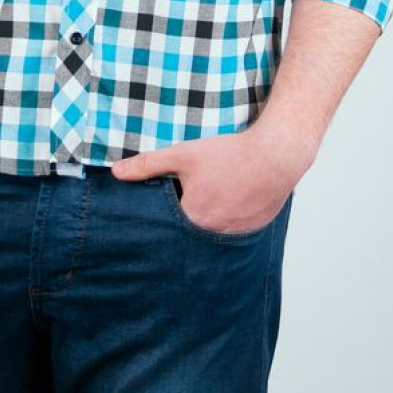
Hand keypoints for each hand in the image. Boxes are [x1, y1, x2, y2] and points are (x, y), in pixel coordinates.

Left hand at [110, 122, 315, 233]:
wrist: (276, 155)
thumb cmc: (230, 154)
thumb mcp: (184, 154)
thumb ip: (148, 165)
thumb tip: (116, 172)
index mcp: (192, 220)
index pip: (166, 230)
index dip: (159, 222)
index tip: (157, 216)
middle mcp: (213, 236)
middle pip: (187, 237)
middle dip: (181, 228)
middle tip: (184, 211)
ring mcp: (235, 238)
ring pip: (210, 238)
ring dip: (205, 227)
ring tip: (207, 207)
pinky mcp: (252, 234)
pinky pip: (231, 236)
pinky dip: (226, 225)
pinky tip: (227, 207)